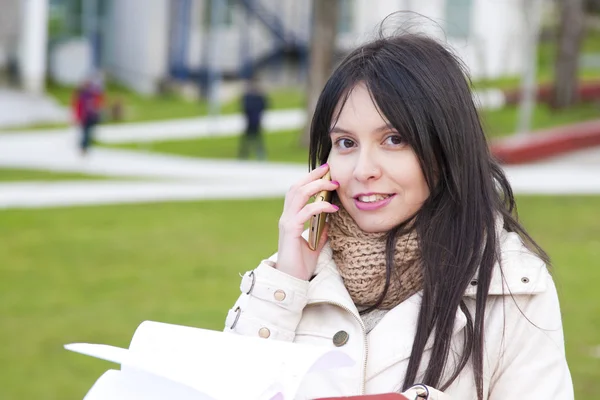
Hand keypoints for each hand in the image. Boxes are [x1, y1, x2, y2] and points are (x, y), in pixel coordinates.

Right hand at [276, 164, 338, 279]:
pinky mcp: (291, 230)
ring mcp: (287, 222)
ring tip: (333, 184)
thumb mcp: (315, 243)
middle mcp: (286, 217)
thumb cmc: (301, 263)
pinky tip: (332, 208)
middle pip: (296, 187)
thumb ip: (320, 230)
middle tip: (329, 170)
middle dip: (313, 176)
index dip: (309, 179)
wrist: (292, 280)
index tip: (324, 171)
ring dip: (316, 186)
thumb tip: (329, 219)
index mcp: (291, 218)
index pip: (297, 191)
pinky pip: (305, 212)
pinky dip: (319, 207)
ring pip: (299, 195)